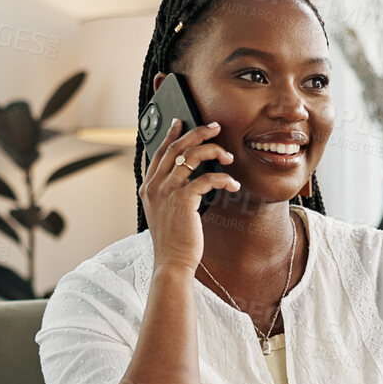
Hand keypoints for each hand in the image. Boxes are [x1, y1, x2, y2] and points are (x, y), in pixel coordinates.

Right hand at [140, 119, 238, 272]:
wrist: (171, 262)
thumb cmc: (172, 240)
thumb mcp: (164, 212)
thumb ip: (168, 192)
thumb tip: (186, 176)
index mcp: (148, 187)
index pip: (159, 152)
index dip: (171, 134)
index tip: (180, 121)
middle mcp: (155, 186)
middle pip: (176, 147)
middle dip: (197, 132)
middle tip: (214, 126)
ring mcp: (168, 192)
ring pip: (192, 157)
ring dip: (214, 151)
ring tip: (228, 156)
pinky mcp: (184, 201)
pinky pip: (207, 179)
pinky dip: (224, 179)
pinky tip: (233, 184)